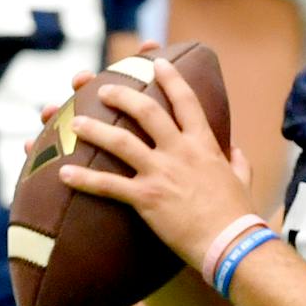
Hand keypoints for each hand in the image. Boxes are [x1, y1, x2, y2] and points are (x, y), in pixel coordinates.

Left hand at [54, 56, 256, 265]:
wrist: (231, 243)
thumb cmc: (238, 214)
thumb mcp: (242, 180)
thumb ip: (238, 160)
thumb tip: (236, 148)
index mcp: (204, 145)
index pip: (186, 101)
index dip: (170, 78)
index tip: (156, 61)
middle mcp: (181, 152)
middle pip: (146, 111)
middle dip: (121, 95)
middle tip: (103, 88)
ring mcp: (162, 173)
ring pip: (120, 142)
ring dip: (94, 129)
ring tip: (74, 122)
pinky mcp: (146, 198)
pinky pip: (108, 185)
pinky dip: (84, 179)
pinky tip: (63, 174)